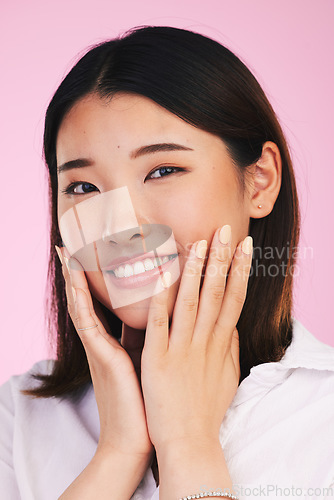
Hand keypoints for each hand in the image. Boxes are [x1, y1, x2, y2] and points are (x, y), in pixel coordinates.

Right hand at [55, 246, 152, 462]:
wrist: (136, 439)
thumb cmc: (148, 401)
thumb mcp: (149, 362)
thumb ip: (153, 339)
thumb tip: (170, 318)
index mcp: (117, 341)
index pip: (105, 302)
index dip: (99, 278)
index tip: (100, 251)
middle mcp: (104, 341)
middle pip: (89, 298)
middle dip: (80, 272)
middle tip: (70, 244)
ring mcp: (100, 349)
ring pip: (84, 305)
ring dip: (76, 279)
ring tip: (67, 253)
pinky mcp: (103, 359)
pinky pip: (89, 324)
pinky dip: (82, 302)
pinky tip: (77, 284)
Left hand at [140, 226, 252, 451]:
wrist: (190, 444)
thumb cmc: (206, 411)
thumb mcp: (226, 378)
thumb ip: (228, 349)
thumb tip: (230, 326)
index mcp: (219, 344)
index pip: (233, 299)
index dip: (239, 271)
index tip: (244, 246)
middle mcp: (203, 342)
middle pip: (216, 293)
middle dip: (222, 260)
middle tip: (226, 229)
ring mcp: (181, 350)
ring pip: (190, 302)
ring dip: (195, 271)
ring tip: (199, 242)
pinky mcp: (157, 361)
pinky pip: (158, 325)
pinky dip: (159, 301)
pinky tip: (160, 277)